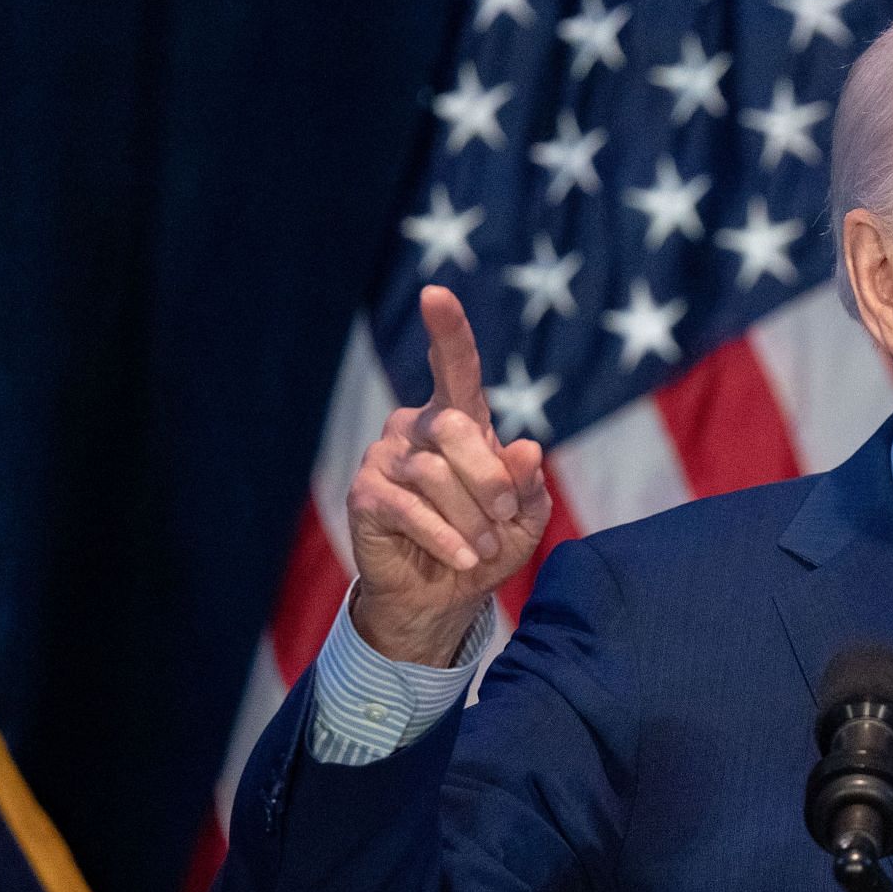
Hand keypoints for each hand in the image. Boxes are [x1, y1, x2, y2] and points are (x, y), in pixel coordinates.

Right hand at [345, 285, 551, 664]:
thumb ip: (527, 483)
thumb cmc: (488, 545)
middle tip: (505, 519)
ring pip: (436, 476)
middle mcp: (417, 428)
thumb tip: (526, 448)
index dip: (448, 330)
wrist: (444, 598)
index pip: (454, 366)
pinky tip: (463, 558)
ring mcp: (386, 458)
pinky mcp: (366, 495)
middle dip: (490, 480)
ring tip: (485, 549)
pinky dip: (445, 537)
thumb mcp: (525, 516)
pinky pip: (410, 508)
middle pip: (456, 429)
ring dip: (471, 520)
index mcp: (459, 420)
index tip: (436, 294)